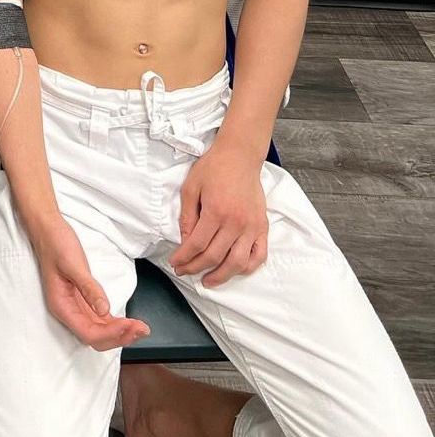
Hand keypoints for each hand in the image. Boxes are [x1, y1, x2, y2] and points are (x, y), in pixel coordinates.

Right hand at [28, 212, 148, 351]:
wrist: (48, 230)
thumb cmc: (56, 244)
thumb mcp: (73, 264)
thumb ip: (88, 288)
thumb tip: (104, 310)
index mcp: (61, 306)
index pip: (88, 332)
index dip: (110, 334)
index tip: (128, 325)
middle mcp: (68, 311)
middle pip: (95, 337)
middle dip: (119, 337)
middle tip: (141, 329)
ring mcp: (75, 307)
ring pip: (99, 331)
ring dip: (120, 332)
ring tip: (140, 328)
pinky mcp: (82, 300)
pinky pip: (100, 319)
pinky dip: (115, 323)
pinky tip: (128, 322)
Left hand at [171, 141, 267, 287]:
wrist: (240, 156)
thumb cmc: (213, 168)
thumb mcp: (191, 187)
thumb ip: (187, 217)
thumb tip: (185, 242)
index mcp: (216, 211)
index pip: (197, 244)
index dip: (184, 257)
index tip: (175, 263)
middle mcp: (236, 223)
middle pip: (214, 256)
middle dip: (196, 268)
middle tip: (184, 271)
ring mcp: (252, 227)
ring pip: (237, 262)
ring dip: (221, 276)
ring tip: (207, 280)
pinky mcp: (263, 227)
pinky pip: (259, 255)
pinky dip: (247, 268)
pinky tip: (234, 270)